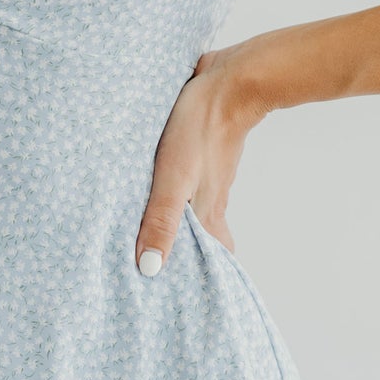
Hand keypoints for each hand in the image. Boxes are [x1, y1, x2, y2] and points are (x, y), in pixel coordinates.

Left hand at [135, 43, 267, 276]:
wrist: (229, 80)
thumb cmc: (200, 130)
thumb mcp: (174, 180)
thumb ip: (161, 222)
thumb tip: (150, 270)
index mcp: (206, 213)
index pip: (212, 259)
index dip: (201, 279)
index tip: (185, 299)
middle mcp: (209, 199)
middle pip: (202, 238)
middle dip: (185, 257)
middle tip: (161, 274)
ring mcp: (206, 176)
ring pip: (193, 211)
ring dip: (176, 227)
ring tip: (150, 240)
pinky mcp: (199, 153)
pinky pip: (188, 184)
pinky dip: (174, 197)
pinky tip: (156, 191)